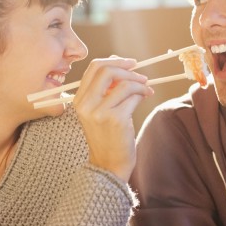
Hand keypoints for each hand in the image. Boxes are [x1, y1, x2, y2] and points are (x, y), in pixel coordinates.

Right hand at [73, 57, 153, 180]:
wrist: (108, 165)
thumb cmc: (108, 137)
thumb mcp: (98, 111)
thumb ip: (105, 89)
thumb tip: (120, 64)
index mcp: (79, 100)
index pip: (93, 67)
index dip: (114, 60)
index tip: (129, 63)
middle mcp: (86, 105)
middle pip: (106, 70)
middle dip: (128, 69)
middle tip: (141, 75)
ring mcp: (100, 112)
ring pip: (124, 84)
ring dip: (140, 84)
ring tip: (147, 90)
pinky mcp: (116, 120)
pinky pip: (133, 97)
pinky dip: (142, 94)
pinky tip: (145, 98)